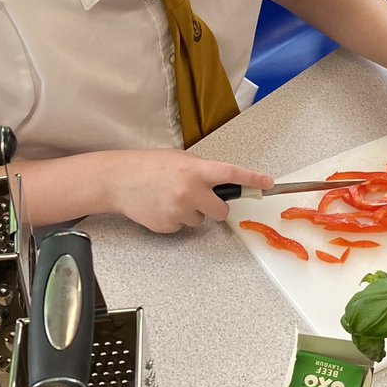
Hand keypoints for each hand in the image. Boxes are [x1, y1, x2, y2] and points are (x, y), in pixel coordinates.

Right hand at [109, 151, 272, 233]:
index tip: (268, 184)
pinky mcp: (168, 225)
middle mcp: (191, 190)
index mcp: (196, 170)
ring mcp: (180, 210)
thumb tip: (221, 182)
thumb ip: (201, 171)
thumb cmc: (148, 167)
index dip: (253, 180)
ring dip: (191, 212)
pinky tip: (160, 207)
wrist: (118, 180)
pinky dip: (175, 219)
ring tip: (169, 198)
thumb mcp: (179, 160)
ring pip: (200, 220)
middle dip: (214, 207)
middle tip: (198, 198)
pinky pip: (182, 226)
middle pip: (221, 210)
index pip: (232, 174)